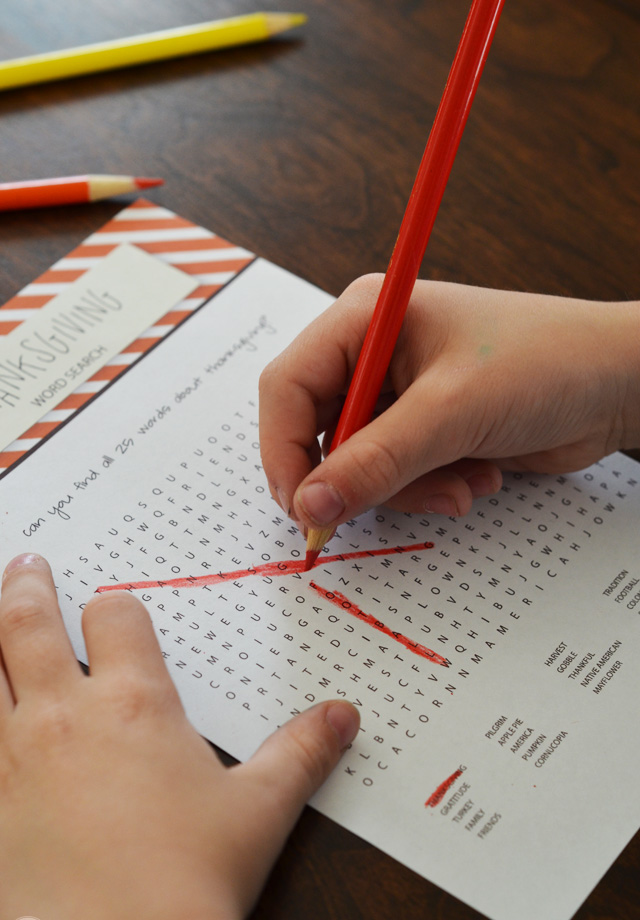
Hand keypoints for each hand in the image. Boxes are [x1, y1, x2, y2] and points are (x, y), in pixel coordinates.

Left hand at [0, 554, 358, 919]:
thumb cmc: (196, 879)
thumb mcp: (260, 808)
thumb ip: (301, 752)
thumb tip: (342, 716)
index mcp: (135, 704)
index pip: (116, 618)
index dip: (115, 608)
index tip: (114, 610)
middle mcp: (64, 718)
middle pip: (28, 623)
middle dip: (27, 588)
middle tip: (27, 566)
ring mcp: (12, 760)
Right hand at [259, 276, 639, 530]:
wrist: (618, 385)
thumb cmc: (546, 363)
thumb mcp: (451, 412)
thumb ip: (375, 462)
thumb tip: (310, 504)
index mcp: (366, 318)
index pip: (289, 387)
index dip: (285, 450)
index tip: (303, 505)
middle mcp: (374, 353)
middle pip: (318, 432)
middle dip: (358, 476)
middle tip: (378, 506)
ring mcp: (400, 394)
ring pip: (359, 465)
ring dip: (406, 489)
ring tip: (459, 484)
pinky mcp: (425, 429)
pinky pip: (396, 476)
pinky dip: (430, 489)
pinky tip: (477, 477)